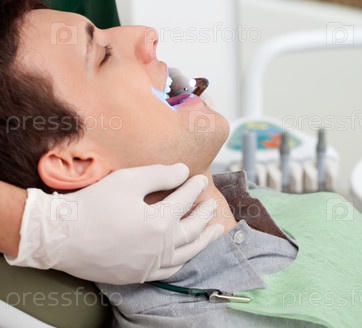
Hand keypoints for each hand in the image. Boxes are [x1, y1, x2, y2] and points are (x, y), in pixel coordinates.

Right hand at [5, 164, 222, 283]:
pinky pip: (169, 271)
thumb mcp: (128, 180)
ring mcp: (148, 265)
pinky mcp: (136, 275)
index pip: (184, 200)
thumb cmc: (93, 205)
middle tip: (212, 204)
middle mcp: (159, 248)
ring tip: (214, 231)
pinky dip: (183, 261)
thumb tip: (183, 171)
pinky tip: (186, 254)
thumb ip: (160, 174)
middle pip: (192, 229)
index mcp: (159, 223)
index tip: (200, 178)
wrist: (62, 236)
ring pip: (186, 254)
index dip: (194, 187)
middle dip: (204, 214)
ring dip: (203, 241)